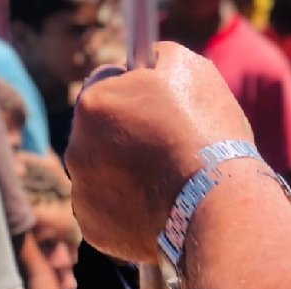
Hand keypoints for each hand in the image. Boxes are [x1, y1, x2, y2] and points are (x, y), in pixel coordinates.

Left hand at [66, 42, 253, 262]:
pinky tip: (159, 206)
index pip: (105, 86)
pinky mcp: (94, 228)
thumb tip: (143, 65)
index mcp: (92, 105)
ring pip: (102, 174)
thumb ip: (155, 58)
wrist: (214, 202)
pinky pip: (109, 211)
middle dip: (125, 135)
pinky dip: (129, 209)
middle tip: (165, 145)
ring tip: (167, 179)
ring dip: (125, 174)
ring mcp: (82, 192)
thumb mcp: (188, 68)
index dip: (132, 92)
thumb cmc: (205, 131)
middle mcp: (75, 149)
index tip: (156, 105)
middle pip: (100, 134)